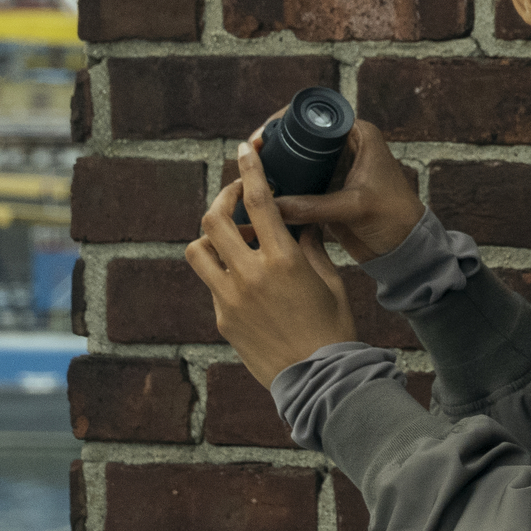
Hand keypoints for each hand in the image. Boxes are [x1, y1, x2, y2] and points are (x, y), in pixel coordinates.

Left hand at [184, 143, 359, 385]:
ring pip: (198, 249)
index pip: (258, 201)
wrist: (318, 380)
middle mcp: (250, 275)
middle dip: (222, 198)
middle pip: (214, 219)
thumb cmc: (333, 327)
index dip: (249, 169)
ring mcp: (230, 298)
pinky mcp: (222, 318)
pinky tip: (242, 276)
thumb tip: (301, 223)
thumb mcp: (330, 281)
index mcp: (283, 260)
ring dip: (211, 236)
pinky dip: (222, 269)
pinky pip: (211, 282)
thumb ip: (310, 247)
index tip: (245, 150)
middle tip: (235, 196)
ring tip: (231, 237)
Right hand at [264, 117, 428, 262]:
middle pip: (300, 138)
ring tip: (248, 176)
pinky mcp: (328, 192)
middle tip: (248, 158)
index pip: (314, 118)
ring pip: (297, 163)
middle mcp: (345, 147)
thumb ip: (314, 207)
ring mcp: (335, 170)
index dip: (284, 123)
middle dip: (274, 147)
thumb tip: (271, 206)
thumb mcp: (354, 208)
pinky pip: (299, 185)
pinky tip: (261, 195)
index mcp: (358, 135)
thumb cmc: (395, 218)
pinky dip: (283, 189)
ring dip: (276, 169)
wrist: (405, 249)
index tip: (261, 137)